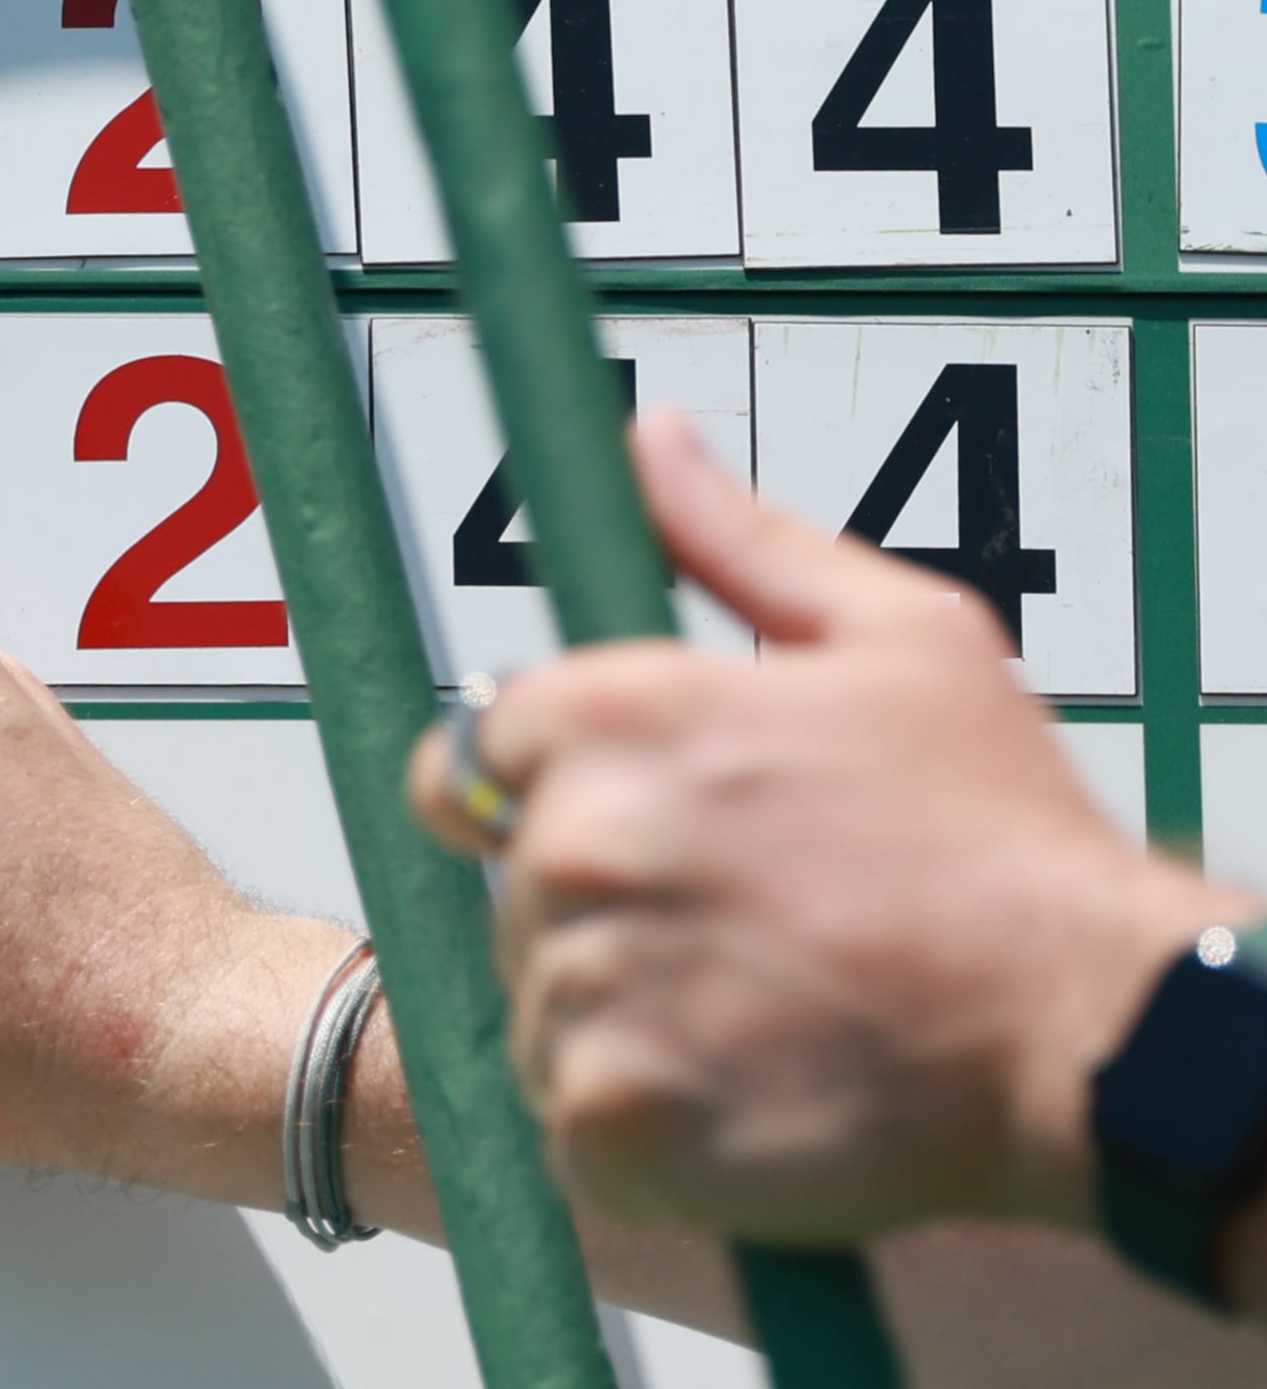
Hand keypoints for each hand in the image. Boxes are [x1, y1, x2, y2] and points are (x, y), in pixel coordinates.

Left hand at [411, 408, 1250, 1243]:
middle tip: (749, 926)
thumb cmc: (1004, 842)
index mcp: (609, 718)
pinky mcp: (610, 1120)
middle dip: (607, 904)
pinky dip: (645, 1123)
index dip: (551, 792)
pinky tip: (750, 1090)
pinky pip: (572, 1120)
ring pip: (544, 1005)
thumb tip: (651, 441)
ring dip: (628, 1016)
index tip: (649, 829)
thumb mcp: (898, 639)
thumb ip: (739, 540)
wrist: (1093, 1032)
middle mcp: (574, 844)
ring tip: (765, 1007)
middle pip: (514, 885)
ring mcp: (584, 987)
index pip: (472, 755)